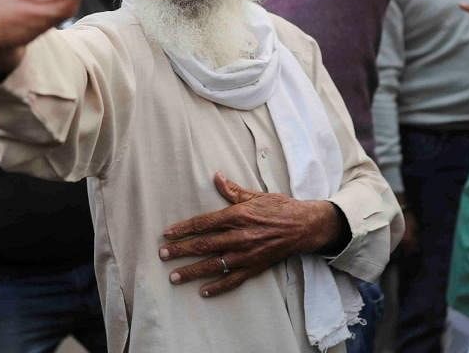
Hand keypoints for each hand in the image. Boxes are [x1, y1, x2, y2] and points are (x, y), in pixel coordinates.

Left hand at [159, 172, 341, 297]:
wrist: (305, 226)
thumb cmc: (280, 208)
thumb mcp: (256, 194)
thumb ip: (233, 190)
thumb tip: (216, 177)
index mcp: (238, 215)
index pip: (204, 223)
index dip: (184, 229)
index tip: (167, 234)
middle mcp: (240, 236)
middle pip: (204, 245)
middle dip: (181, 250)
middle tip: (163, 255)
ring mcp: (247, 254)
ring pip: (214, 265)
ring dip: (192, 271)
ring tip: (174, 276)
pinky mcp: (256, 267)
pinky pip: (234, 280)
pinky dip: (218, 286)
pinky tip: (203, 291)